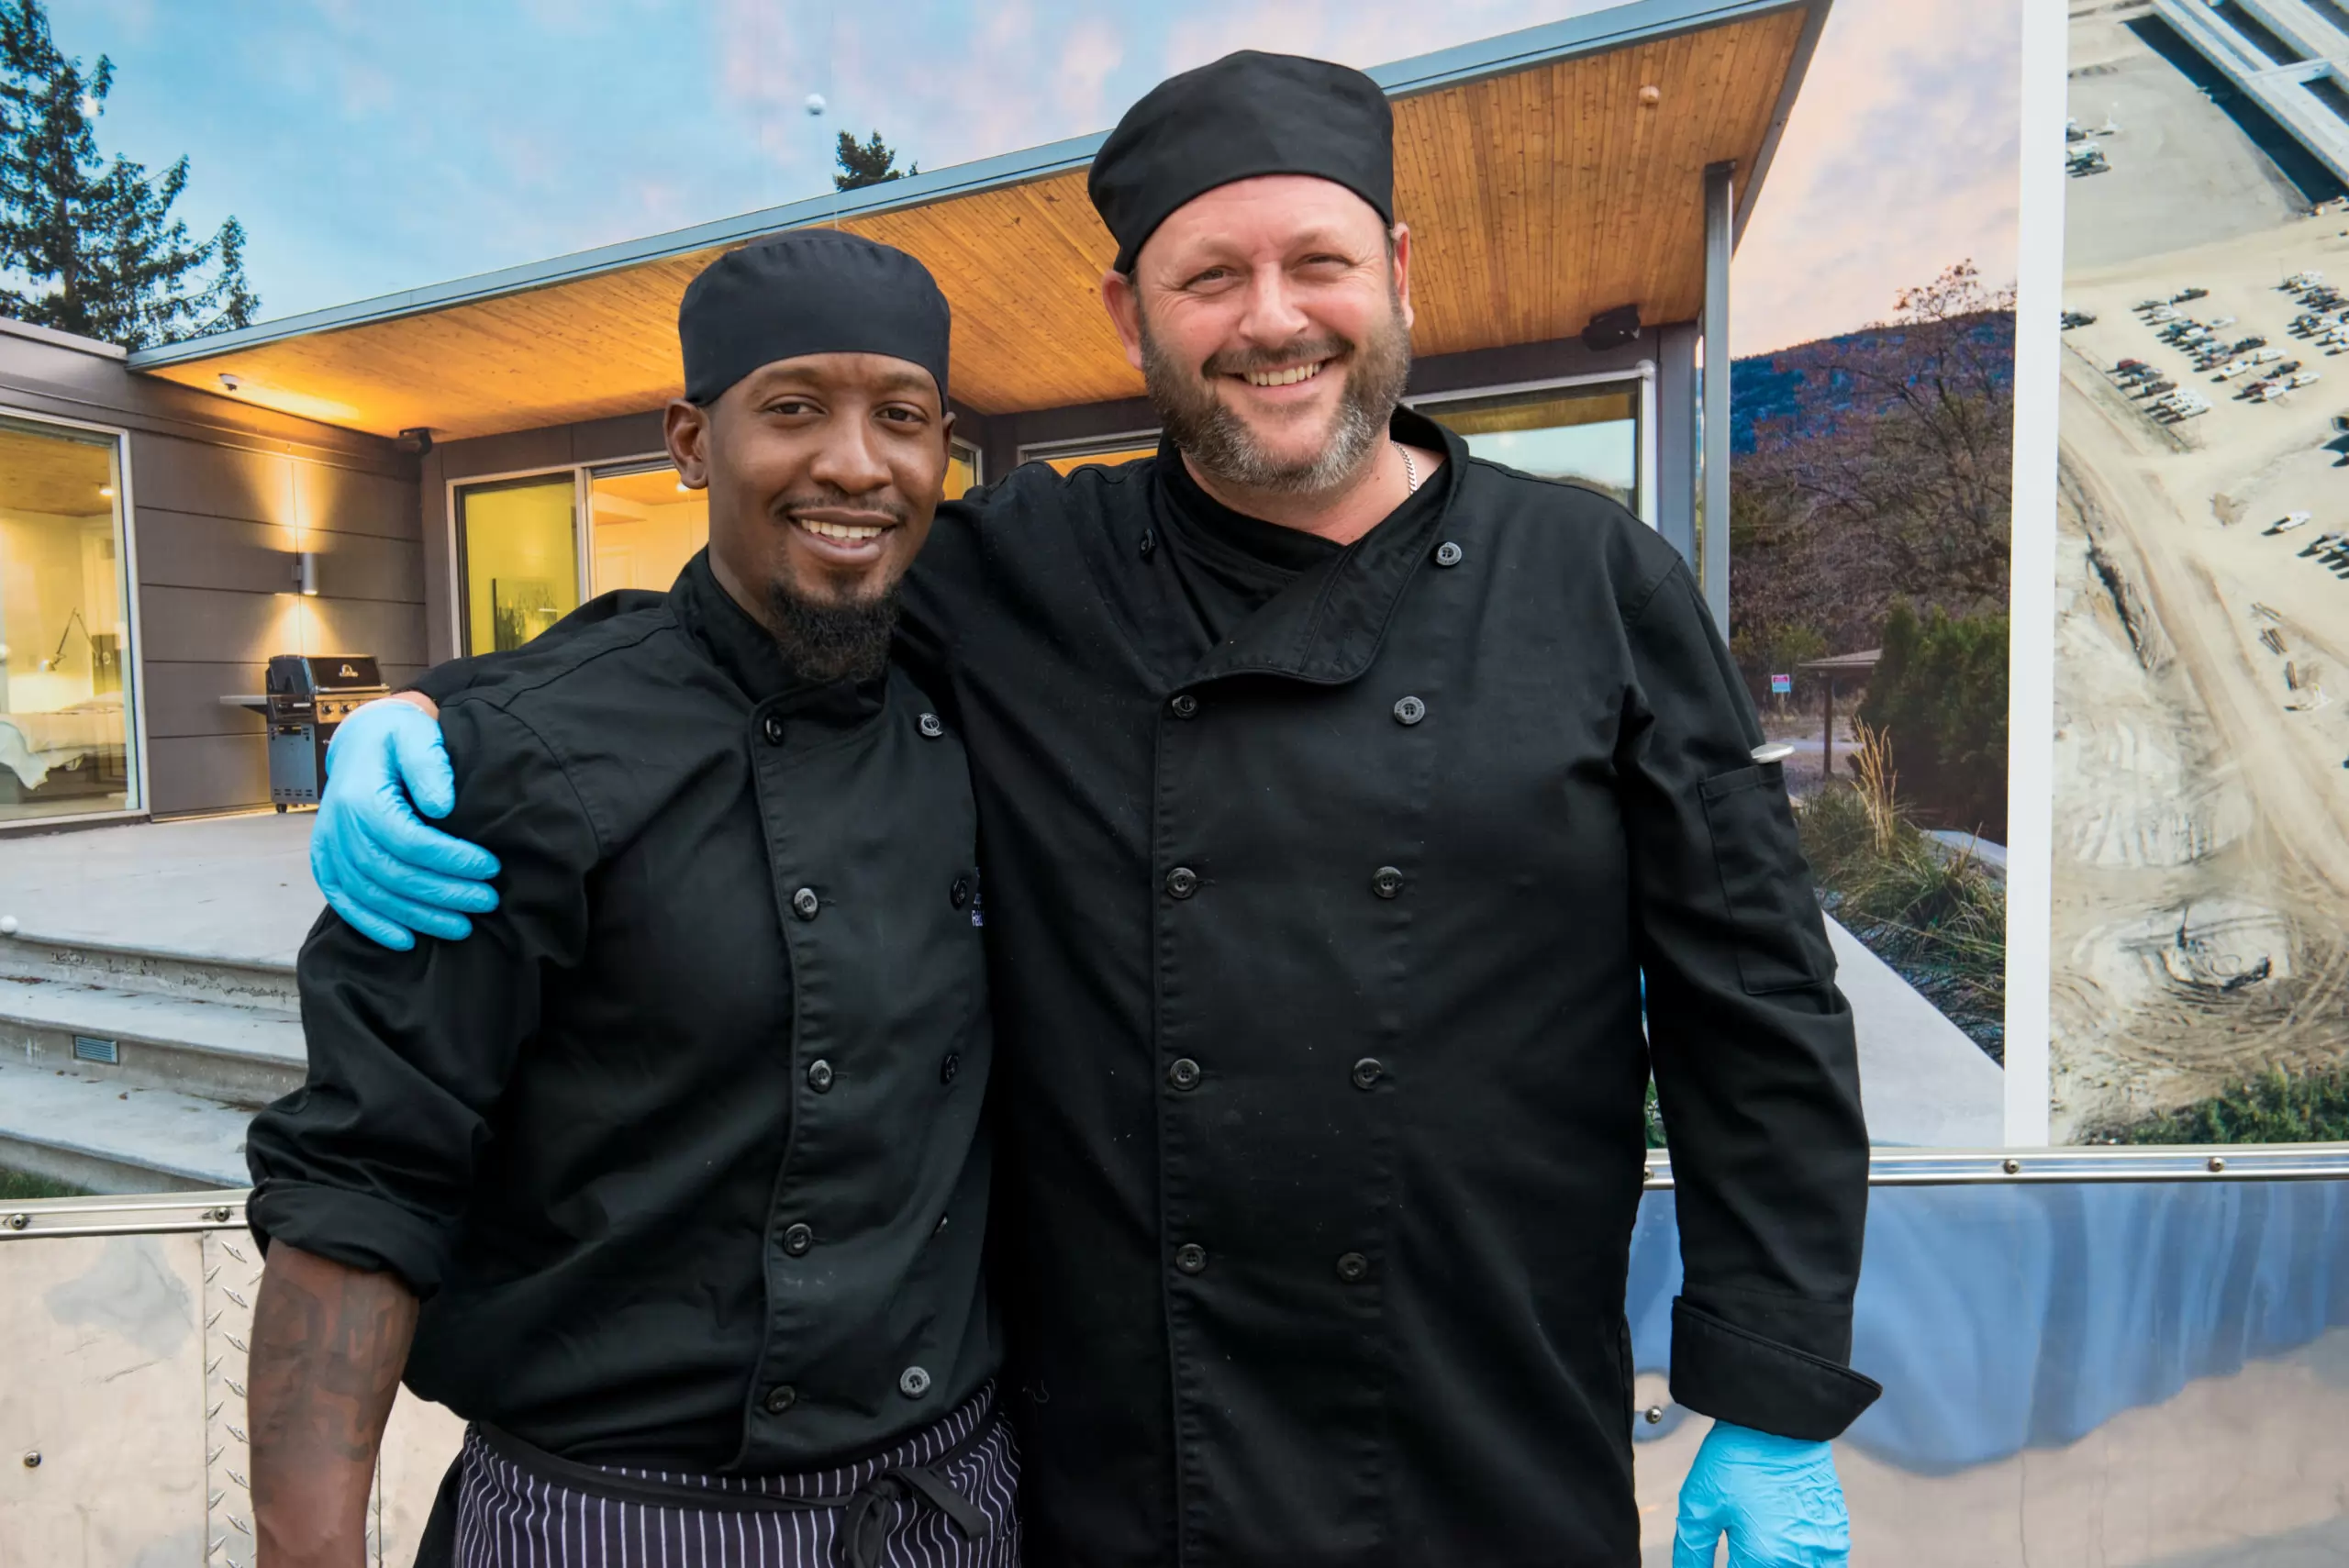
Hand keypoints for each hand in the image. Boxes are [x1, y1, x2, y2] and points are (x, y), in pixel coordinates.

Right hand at [310, 698, 499, 950]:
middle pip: (393, 874)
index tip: (490, 867)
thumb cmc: (398, 738)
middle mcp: (339, 827)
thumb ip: (429, 765)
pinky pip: (344, 901)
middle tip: (487, 901)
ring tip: (462, 926)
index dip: (452, 859)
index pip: (410, 840)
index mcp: (361, 797)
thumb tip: (442, 807)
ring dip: (418, 917)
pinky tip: (406, 941)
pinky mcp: (326, 861)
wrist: (364, 741)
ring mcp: (329, 847)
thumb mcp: (416, 735)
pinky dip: (373, 925)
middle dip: (444, 894)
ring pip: (372, 895)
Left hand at [1673, 1422, 1849, 1567]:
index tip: (1725, 1558)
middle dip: (1750, 1564)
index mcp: (1764, 1558)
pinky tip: (1783, 1544)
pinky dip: (1802, 1562)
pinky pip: (1824, 1566)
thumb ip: (1693, 1551)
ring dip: (1777, 1564)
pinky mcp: (1837, 1535)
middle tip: (1740, 1547)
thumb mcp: (1700, 1505)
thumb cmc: (1738, 1457)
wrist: (1778, 1419)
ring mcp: (1825, 1550)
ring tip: (1759, 1542)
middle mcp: (1800, 1561)